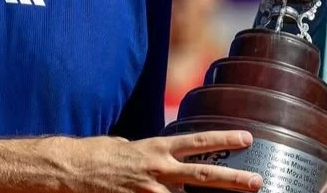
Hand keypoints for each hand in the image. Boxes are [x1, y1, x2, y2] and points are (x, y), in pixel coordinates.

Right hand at [71, 130, 263, 192]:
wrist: (68, 171)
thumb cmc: (97, 156)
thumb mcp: (130, 147)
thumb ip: (153, 156)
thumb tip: (167, 163)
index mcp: (157, 148)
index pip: (198, 142)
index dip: (224, 140)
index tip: (248, 138)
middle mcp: (158, 170)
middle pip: (204, 176)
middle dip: (234, 180)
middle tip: (258, 182)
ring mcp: (148, 192)